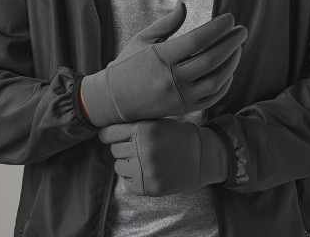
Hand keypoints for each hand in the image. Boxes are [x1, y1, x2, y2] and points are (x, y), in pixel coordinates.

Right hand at [81, 0, 247, 126]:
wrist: (113, 100)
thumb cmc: (127, 64)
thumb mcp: (142, 39)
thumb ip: (166, 23)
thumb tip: (184, 5)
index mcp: (161, 57)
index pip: (197, 40)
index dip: (217, 28)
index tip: (230, 18)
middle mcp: (171, 79)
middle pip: (211, 59)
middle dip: (231, 43)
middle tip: (242, 30)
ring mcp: (179, 97)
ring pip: (216, 80)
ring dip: (232, 62)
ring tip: (238, 47)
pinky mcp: (183, 109)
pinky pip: (212, 97)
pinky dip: (225, 82)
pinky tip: (229, 68)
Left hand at [98, 118, 229, 195]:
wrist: (202, 157)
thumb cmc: (178, 136)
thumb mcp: (158, 122)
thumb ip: (136, 124)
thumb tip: (107, 130)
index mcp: (144, 129)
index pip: (109, 134)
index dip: (108, 134)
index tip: (109, 136)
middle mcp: (143, 149)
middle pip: (114, 150)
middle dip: (122, 147)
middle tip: (135, 146)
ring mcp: (146, 170)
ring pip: (119, 166)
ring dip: (126, 162)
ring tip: (141, 158)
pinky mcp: (149, 187)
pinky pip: (127, 182)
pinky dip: (132, 177)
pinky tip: (145, 170)